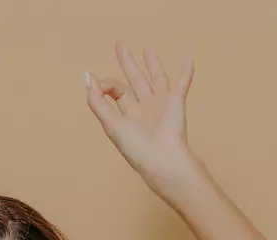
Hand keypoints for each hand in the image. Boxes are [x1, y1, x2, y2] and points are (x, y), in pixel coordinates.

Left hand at [85, 42, 201, 190]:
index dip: (106, 84)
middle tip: (120, 44)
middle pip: (133, 78)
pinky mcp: (176, 102)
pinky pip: (182, 83)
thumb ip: (97, 101)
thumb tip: (87, 77)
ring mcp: (160, 104)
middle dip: (127, 62)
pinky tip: (189, 59)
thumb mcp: (110, 123)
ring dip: (152, 63)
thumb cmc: (136, 147)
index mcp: (126, 113)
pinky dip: (187, 72)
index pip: (115, 90)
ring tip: (148, 49)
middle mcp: (143, 106)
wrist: (163, 159)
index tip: (102, 86)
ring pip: (156, 77)